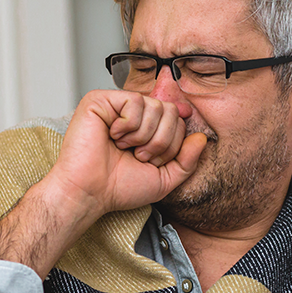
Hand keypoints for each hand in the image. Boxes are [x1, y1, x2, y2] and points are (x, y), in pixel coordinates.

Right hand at [0, 90, 205, 276]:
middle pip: (170, 110)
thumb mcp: (164, 179)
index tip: (152, 160)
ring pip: (155, 106)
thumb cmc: (118, 187)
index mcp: (146, 128)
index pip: (178, 119)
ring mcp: (116, 104)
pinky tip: (112, 136)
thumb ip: (187, 160)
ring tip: (123, 147)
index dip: (172, 142)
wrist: (90, 192)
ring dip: (142, 136)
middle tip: (138, 155)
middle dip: (160, 141)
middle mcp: (132, 114)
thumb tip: (201, 138)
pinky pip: (134, 101)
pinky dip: (128, 125)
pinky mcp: (100, 100)